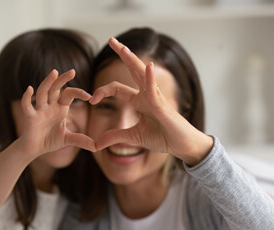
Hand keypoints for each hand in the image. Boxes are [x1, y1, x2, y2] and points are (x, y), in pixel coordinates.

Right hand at [20, 69, 95, 155]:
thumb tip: (96, 147)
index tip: (90, 96)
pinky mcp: (30, 117)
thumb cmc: (49, 140)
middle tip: (72, 71)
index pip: (69, 94)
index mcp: (60, 108)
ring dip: (47, 82)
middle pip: (55, 88)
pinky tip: (29, 88)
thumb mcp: (68, 139)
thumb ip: (81, 140)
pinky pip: (27, 105)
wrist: (34, 149)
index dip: (78, 93)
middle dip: (63, 80)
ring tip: (54, 72)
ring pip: (42, 92)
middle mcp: (49, 106)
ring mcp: (39, 110)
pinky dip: (26, 97)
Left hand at [90, 38, 212, 164]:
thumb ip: (115, 137)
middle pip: (132, 70)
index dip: (101, 91)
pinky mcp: (163, 107)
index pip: (117, 88)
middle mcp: (147, 95)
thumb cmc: (163, 138)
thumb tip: (96, 144)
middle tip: (111, 39)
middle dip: (122, 54)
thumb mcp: (133, 137)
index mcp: (139, 101)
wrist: (182, 147)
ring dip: (132, 60)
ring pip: (143, 75)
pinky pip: (154, 92)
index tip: (91, 100)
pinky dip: (150, 79)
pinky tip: (148, 67)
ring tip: (122, 48)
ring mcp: (156, 99)